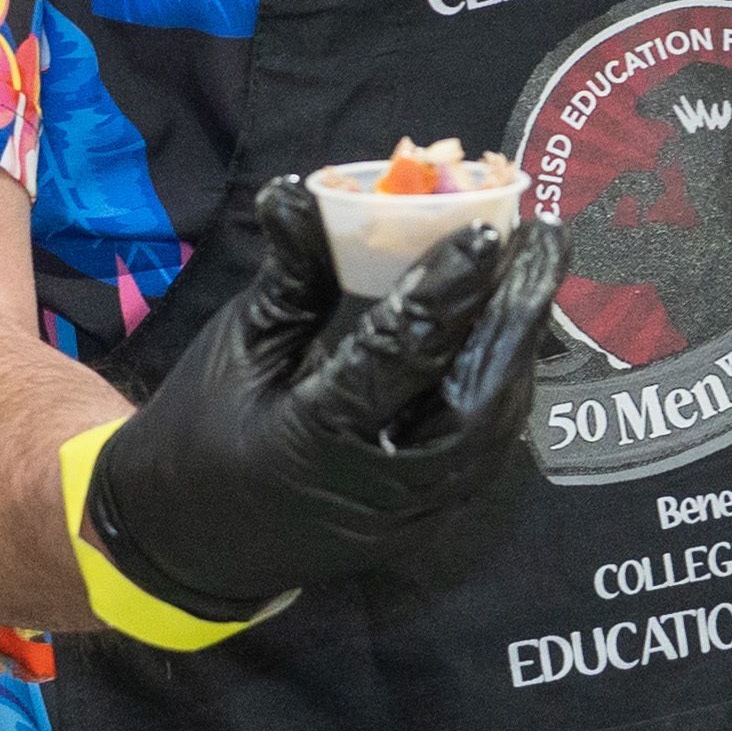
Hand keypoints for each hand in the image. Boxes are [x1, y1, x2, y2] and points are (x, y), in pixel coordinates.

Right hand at [83, 175, 563, 620]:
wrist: (186, 542)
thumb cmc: (201, 431)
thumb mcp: (239, 346)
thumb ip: (291, 276)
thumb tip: (301, 188)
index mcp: (310, 441)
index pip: (396, 357)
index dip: (444, 292)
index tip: (486, 231)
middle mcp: (374, 489)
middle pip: (475, 402)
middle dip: (517, 317)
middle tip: (545, 241)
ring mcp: (406, 514)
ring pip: (493, 430)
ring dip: (520, 349)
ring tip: (536, 274)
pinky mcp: (423, 521)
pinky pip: (481, 450)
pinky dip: (502, 386)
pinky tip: (513, 331)